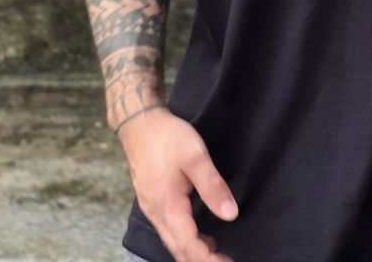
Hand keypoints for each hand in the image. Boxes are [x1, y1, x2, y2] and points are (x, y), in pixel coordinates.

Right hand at [117, 106, 237, 261]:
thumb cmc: (168, 137)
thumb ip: (213, 186)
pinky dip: (185, 241)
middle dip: (202, 261)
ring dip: (193, 253)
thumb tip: (231, 215)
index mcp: (167, 206)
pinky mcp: (153, 202)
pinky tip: (201, 237)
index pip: (188, 245)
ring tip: (217, 255)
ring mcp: (152, 209)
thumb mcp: (196, 156)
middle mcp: (156, 214)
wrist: (140, 123)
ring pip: (172, 242)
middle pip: (178, 249)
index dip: (208, 260)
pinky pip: (169, 231)